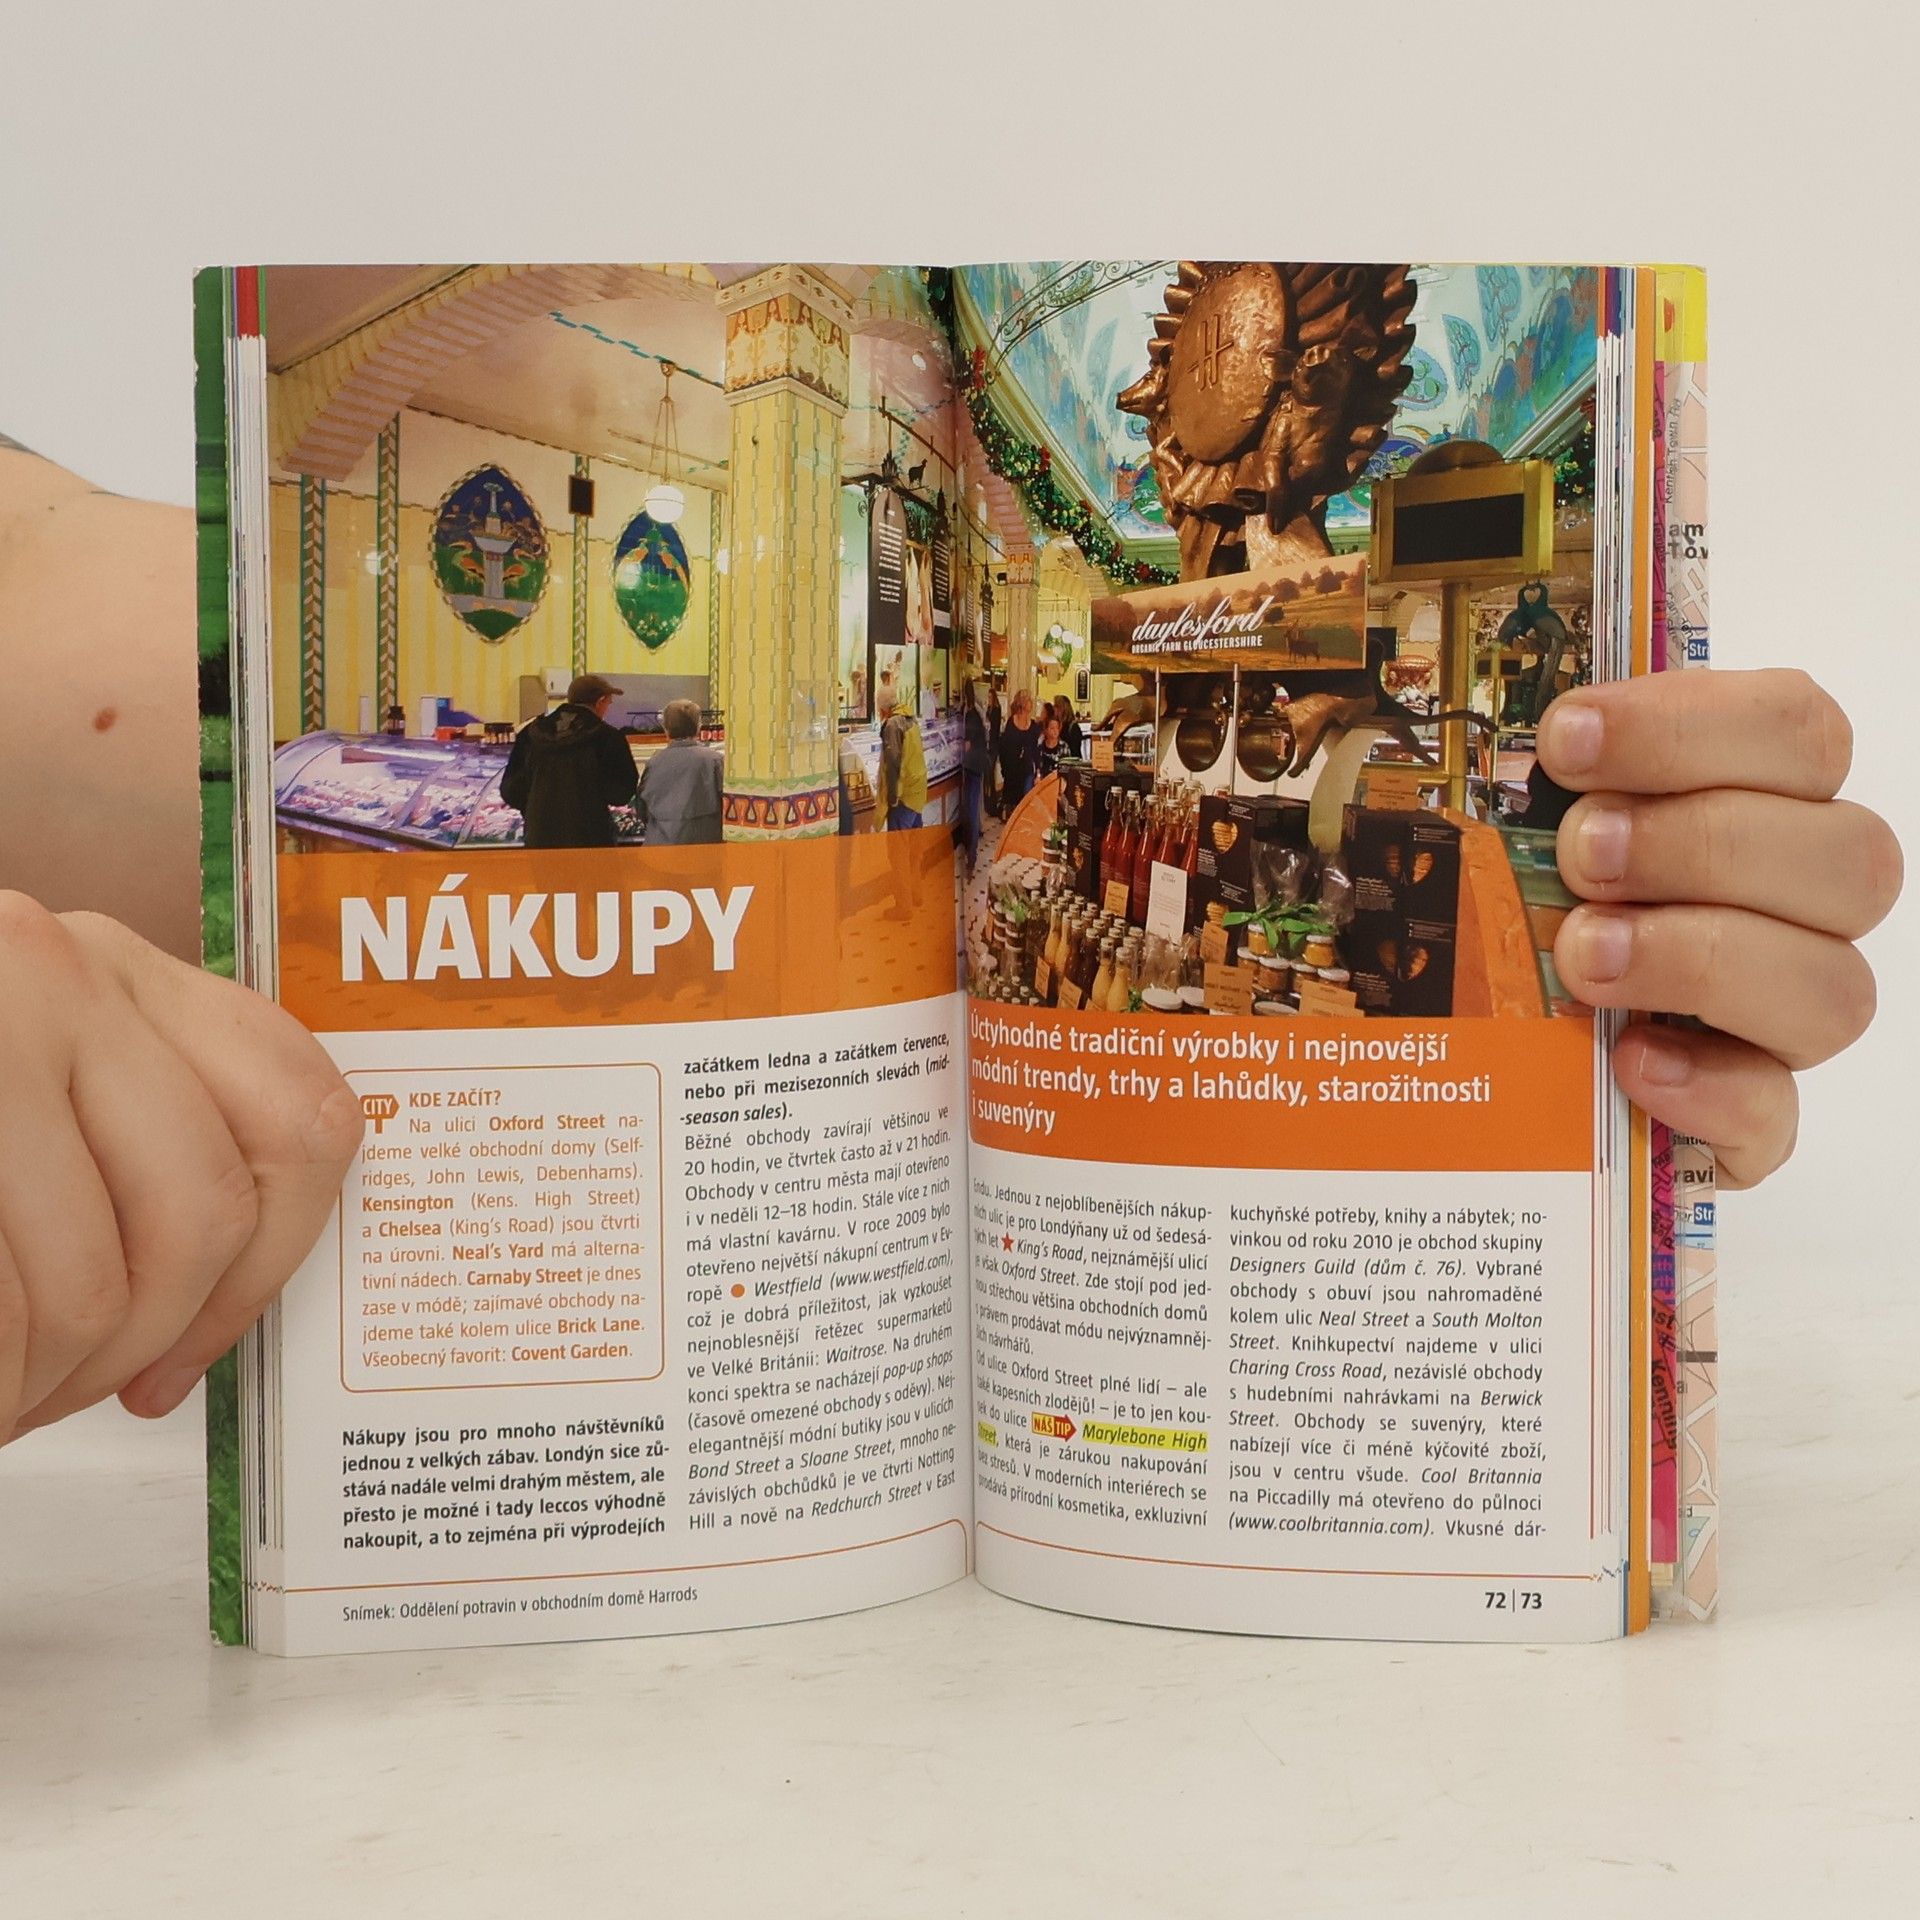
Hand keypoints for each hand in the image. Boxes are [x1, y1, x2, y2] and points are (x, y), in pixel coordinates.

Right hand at [1, 898, 362, 1441]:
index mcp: (118, 971)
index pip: (300, 1115)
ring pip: (91, 1282)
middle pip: (203, 1215)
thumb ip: (128, 1136)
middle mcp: (57, 971)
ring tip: (2, 1395)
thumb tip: (233, 1284)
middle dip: (146, 1343)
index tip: (199, 1340)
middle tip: (80, 1392)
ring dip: (44, 1384)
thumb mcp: (29, 1081)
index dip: (273, 1260)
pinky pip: (3, 1304)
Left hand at [1541, 670, 1901, 1187]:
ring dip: (1701, 956)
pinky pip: (1774, 1116)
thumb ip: (1527, 778)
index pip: (1799, 729)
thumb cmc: (1502, 915)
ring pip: (1835, 988)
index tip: (1565, 740)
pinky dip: (1706, 1088)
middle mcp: (1797, 911)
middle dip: (1703, 843)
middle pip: (1851, 856)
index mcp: (1756, 806)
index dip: (1690, 725)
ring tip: (1583, 957)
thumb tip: (1513, 728)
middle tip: (1581, 855)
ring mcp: (1780, 1024)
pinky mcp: (1744, 1124)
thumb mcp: (1501, 832)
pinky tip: (1626, 1061)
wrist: (1476, 1065)